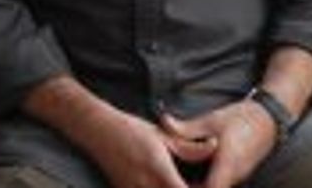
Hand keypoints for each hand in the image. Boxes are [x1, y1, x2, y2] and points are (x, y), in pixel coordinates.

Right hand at [80, 108, 214, 187]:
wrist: (97, 130)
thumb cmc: (131, 129)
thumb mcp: (162, 135)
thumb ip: (189, 147)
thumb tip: (214, 146)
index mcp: (158, 169)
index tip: (209, 186)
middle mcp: (145, 186)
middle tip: (197, 184)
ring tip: (179, 183)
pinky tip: (164, 186)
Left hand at [161, 100, 275, 187]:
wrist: (268, 119)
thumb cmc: (241, 118)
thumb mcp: (211, 120)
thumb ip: (186, 127)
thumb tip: (162, 122)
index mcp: (228, 164)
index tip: (172, 183)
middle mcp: (234, 176)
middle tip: (166, 181)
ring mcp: (236, 177)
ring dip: (196, 186)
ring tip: (173, 178)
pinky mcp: (236, 174)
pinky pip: (219, 184)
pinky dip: (204, 183)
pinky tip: (187, 174)